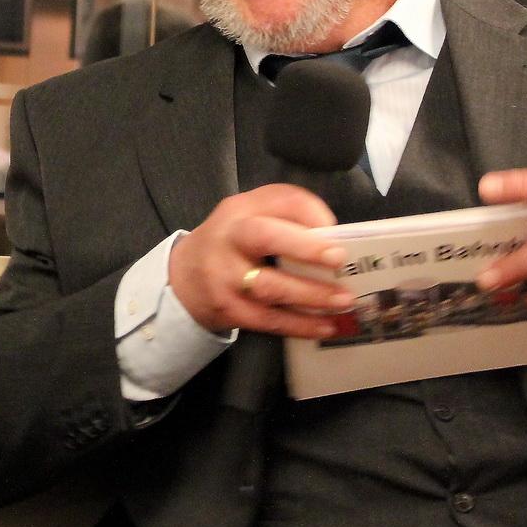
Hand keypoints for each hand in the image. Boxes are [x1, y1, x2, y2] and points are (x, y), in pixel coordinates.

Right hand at [168, 184, 355, 337]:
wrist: (184, 279)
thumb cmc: (231, 244)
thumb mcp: (249, 216)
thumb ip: (286, 214)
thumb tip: (333, 232)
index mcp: (240, 210)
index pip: (277, 200)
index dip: (309, 212)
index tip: (335, 226)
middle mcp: (229, 239)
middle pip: (265, 237)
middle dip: (304, 247)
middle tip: (338, 258)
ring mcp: (225, 277)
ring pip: (270, 287)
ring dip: (310, 295)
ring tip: (343, 300)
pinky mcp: (229, 309)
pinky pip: (268, 319)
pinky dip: (300, 325)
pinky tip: (326, 326)